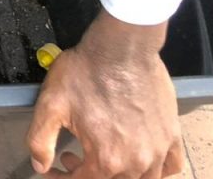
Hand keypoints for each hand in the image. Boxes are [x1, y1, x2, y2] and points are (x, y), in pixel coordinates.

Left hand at [27, 10, 184, 177]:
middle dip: (86, 174)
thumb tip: (40, 166)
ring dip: (120, 176)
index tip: (55, 166)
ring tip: (102, 156)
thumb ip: (40, 140)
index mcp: (106, 158)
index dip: (64, 177)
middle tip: (71, 157)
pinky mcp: (172, 134)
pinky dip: (157, 169)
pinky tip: (141, 159)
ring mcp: (158, 149)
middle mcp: (136, 161)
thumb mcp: (50, 104)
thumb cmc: (86, 72)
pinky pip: (171, 166)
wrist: (121, 47)